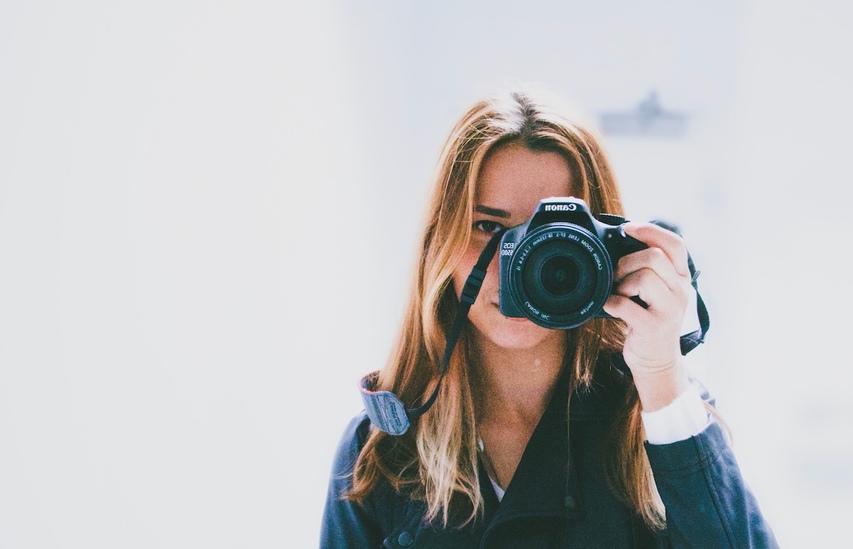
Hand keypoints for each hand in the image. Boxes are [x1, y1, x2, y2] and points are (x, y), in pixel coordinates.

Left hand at [602, 222, 693, 410]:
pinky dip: (611, 303)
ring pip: (643, 277)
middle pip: (655, 257)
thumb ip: (648, 269)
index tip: (627, 228)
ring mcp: (671, 310)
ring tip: (618, 294)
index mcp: (681, 278)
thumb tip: (618, 242)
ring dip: (620, 283)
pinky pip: (625, 304)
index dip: (650, 231)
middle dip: (627, 261)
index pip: (675, 244)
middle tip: (617, 276)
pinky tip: (610, 308)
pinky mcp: (655, 327)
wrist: (656, 361)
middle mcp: (681, 291)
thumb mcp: (656, 292)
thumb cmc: (649, 320)